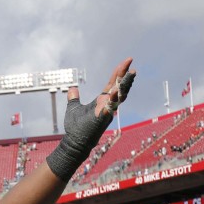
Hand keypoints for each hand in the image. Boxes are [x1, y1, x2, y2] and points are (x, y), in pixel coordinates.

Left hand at [47, 58, 135, 180]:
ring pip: (120, 95)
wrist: (75, 142)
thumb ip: (74, 98)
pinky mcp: (102, 118)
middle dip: (125, 74)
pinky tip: (117, 89)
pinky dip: (114, 99)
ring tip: (131, 72)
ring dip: (125, 84)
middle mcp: (107, 104)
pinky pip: (110, 107)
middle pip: (119, 86)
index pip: (113, 83)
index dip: (119, 72)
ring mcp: (107, 111)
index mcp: (102, 101)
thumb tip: (72, 89)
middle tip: (130, 61)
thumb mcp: (73, 108)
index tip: (127, 61)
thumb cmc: (76, 127)